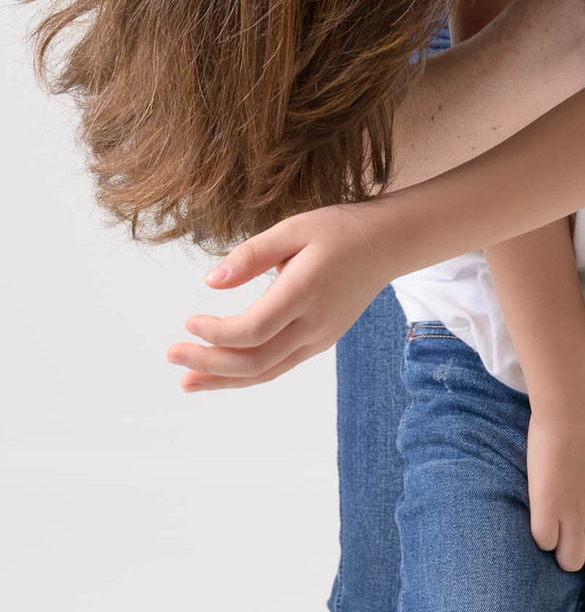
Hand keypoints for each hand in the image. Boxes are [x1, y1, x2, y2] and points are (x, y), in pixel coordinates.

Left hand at [164, 200, 398, 390]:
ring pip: (266, 372)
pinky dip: (246, 375)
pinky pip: (278, 367)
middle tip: (172, 355)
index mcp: (305, 292)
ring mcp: (319, 338)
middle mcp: (314, 324)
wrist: (385, 246)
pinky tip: (222, 374)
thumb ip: (251, 255)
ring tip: (187, 382)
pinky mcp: (320, 342)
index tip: (190, 321)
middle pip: (255, 361)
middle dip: (209, 364)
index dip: (216, 334)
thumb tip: (211, 281)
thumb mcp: (292, 229)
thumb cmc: (337, 231)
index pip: (254, 330)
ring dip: (223, 380)